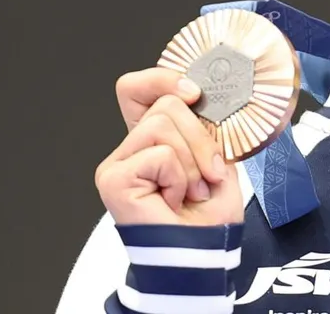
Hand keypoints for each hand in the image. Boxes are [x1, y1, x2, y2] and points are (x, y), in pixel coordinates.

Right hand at [95, 68, 242, 225]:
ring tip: (193, 190)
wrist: (205, 250)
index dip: (164, 79)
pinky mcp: (113, 178)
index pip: (138, 88)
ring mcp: (118, 163)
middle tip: (208, 173)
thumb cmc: (210, 213)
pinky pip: (160, 154)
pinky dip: (180, 176)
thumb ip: (202, 123)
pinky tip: (174, 199)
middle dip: (201, 137)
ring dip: (193, 161)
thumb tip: (200, 93)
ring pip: (163, 124)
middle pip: (166, 103)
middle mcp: (130, 148)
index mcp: (152, 138)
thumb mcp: (216, 155)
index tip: (195, 94)